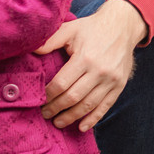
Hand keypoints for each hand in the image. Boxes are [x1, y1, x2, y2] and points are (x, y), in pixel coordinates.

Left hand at [41, 0, 145, 132]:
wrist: (122, 26)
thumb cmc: (91, 28)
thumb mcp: (70, 29)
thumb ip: (50, 40)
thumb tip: (30, 49)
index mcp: (84, 58)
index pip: (62, 83)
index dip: (49, 95)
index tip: (39, 100)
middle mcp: (99, 71)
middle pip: (73, 97)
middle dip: (56, 108)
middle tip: (45, 114)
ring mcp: (111, 80)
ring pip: (88, 105)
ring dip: (72, 117)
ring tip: (58, 122)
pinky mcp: (119, 86)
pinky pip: (105, 106)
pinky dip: (94, 119)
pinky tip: (82, 127)